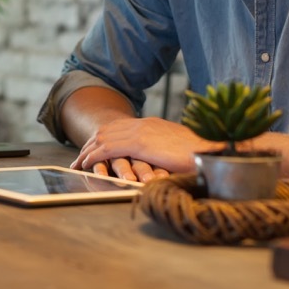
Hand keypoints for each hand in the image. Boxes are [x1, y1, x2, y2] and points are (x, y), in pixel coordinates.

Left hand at [70, 117, 207, 181]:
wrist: (210, 149)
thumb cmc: (199, 153)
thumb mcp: (176, 150)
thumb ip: (164, 151)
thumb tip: (159, 160)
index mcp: (152, 125)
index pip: (120, 128)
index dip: (105, 139)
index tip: (94, 148)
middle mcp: (144, 124)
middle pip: (108, 131)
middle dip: (91, 144)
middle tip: (79, 157)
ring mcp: (141, 132)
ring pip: (104, 139)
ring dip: (88, 150)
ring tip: (77, 162)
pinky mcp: (140, 143)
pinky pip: (109, 149)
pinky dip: (94, 155)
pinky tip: (86, 164)